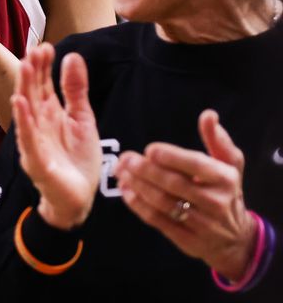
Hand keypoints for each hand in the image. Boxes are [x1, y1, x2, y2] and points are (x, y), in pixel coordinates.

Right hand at [11, 44, 99, 228]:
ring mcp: (35, 141)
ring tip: (26, 67)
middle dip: (33, 71)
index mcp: (50, 112)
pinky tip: (20, 103)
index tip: (45, 46)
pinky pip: (28, 138)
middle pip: (33, 93)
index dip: (43, 65)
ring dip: (25, 88)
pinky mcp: (36, 160)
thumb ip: (76, 90)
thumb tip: (72, 56)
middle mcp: (39, 123)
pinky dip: (24, 121)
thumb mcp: (82, 120)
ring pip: (28, 111)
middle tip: (33, 49)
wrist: (78, 200)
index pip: (43, 83)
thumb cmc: (78, 160)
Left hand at [115, 110, 257, 279]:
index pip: (194, 165)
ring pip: (162, 202)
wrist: (235, 238)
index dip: (170, 156)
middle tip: (125, 159)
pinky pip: (158, 220)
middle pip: (173, 183)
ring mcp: (201, 223)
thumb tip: (208, 115)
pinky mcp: (187, 240)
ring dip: (137, 185)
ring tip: (120, 172)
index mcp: (224, 179)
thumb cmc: (225, 191)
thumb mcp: (230, 165)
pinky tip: (126, 192)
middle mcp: (215, 202)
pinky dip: (138, 205)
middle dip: (144, 169)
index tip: (149, 149)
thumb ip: (217, 140)